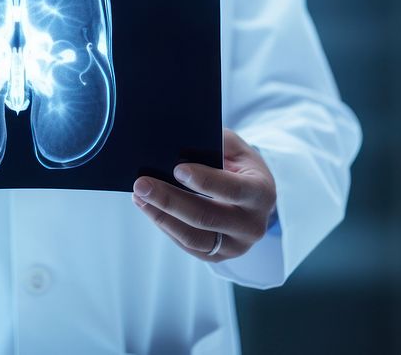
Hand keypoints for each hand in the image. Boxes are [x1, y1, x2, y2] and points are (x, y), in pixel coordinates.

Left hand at [132, 128, 276, 261]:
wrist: (253, 196)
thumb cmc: (239, 165)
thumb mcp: (234, 148)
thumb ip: (213, 143)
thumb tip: (176, 144)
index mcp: (261, 193)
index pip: (233, 189)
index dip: (205, 181)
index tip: (177, 169)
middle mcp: (253, 224)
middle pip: (207, 217)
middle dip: (170, 200)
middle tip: (142, 184)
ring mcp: (236, 246)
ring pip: (193, 237)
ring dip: (161, 216)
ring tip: (139, 196)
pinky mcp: (218, 256)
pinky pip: (187, 245)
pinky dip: (164, 225)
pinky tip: (147, 207)